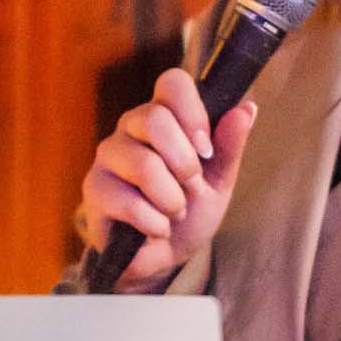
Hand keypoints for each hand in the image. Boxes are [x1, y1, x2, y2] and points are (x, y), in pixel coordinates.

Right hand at [77, 68, 258, 287]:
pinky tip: (154, 228)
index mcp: (163, 115)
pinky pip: (130, 202)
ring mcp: (108, 156)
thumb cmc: (189, 211)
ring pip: (145, 165)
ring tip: (173, 212)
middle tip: (190, 186)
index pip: (172, 83)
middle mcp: (130, 127)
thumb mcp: (219, 181)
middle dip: (185, 163)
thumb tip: (246, 109)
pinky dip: (155, 223)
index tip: (206, 150)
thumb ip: (229, 147)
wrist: (163, 257)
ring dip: (172, 200)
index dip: (194, 114)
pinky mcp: (94, 189)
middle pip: (155, 119)